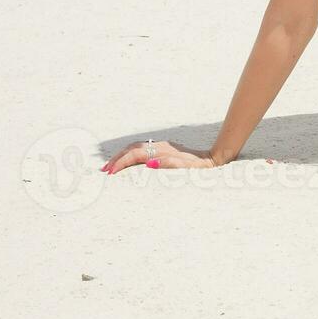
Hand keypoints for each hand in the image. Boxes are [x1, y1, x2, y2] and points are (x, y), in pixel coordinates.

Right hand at [102, 139, 219, 174]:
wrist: (213, 159)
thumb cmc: (200, 167)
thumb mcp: (186, 168)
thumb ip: (169, 164)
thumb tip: (149, 163)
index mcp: (163, 150)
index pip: (136, 155)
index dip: (122, 163)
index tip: (110, 173)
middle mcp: (161, 146)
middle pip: (132, 148)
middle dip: (117, 158)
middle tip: (104, 171)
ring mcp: (162, 146)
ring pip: (136, 147)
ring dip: (122, 156)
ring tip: (110, 167)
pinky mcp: (164, 149)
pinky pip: (142, 150)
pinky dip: (130, 155)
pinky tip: (127, 162)